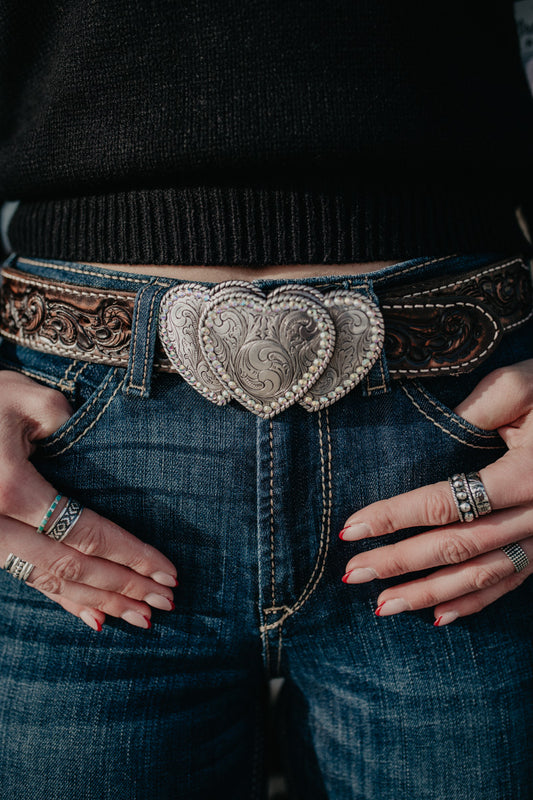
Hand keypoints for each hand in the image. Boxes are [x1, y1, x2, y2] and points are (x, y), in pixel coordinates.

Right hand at [0, 370, 176, 630]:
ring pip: (51, 582)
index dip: (131, 555)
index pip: (87, 533)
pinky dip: (64, 601)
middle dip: (125, 587)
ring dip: (100, 602)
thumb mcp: (18, 394)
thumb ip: (58, 417)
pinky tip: (94, 619)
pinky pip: (28, 579)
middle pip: (73, 567)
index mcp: (11, 489)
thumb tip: (93, 447)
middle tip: (167, 603)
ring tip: (142, 618)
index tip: (168, 571)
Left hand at [340, 360, 532, 624]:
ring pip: (480, 575)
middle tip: (352, 574)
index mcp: (525, 475)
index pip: (446, 503)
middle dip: (399, 563)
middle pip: (456, 547)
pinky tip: (439, 617)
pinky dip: (474, 602)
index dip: (395, 517)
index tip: (351, 528)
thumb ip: (480, 407)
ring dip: (429, 594)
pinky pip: (509, 583)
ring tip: (382, 606)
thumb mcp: (521, 387)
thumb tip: (432, 432)